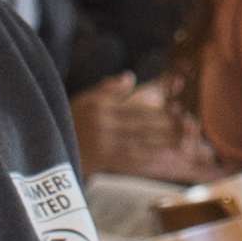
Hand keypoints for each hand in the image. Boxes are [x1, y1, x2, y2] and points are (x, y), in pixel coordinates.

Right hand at [71, 75, 220, 180]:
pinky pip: (136, 162)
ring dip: (168, 146)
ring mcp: (107, 147)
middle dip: (170, 128)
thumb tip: (129, 77)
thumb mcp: (84, 99)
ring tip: (190, 144)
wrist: (48, 150)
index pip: (136, 110)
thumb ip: (108, 88)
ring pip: (143, 146)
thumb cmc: (72, 122)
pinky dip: (155, 162)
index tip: (180, 111)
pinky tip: (172, 161)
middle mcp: (105, 128)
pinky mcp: (109, 163)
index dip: (160, 111)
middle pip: (143, 128)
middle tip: (193, 127)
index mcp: (102, 110)